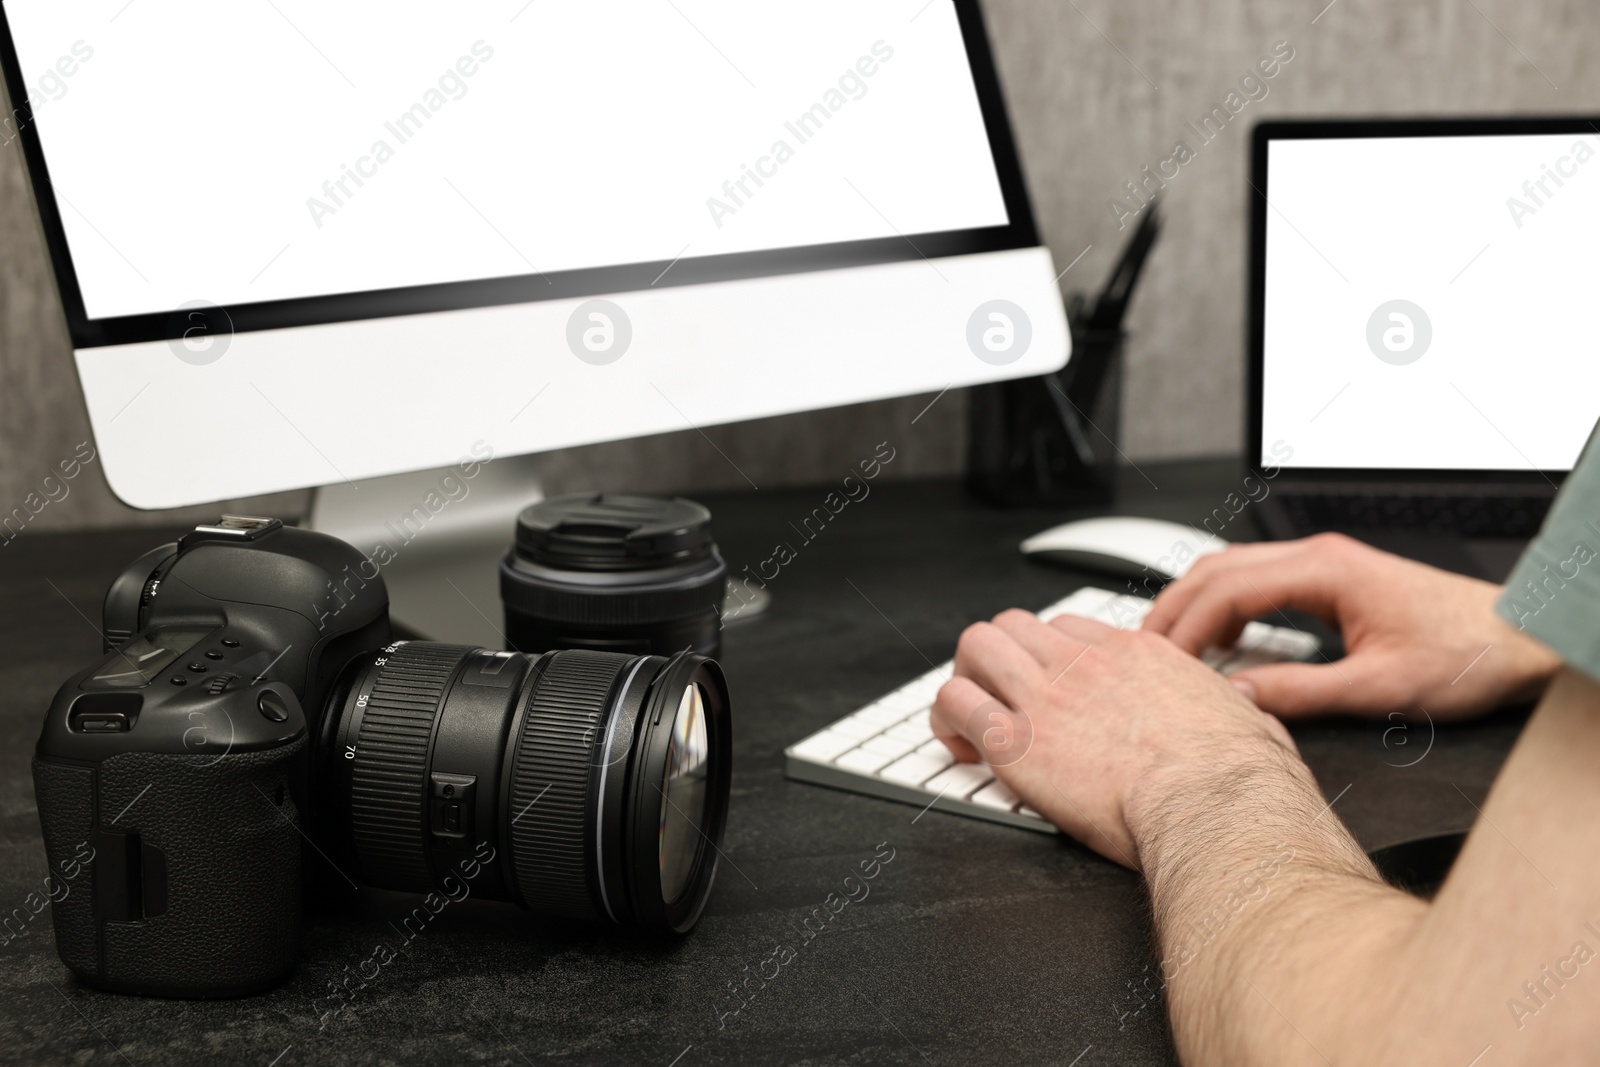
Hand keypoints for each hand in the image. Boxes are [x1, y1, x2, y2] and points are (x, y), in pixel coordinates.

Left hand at [931, 610, 1296, 867]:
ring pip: (976, 645)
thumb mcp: (1248, 718)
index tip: (1051, 686)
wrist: (1216, 805)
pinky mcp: (1015, 741)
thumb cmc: (1237, 776)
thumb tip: (1246, 707)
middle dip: (1000, 656)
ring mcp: (1046, 696)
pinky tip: (961, 746)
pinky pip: (954, 701)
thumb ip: (1236, 705)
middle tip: (1000, 695)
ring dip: (967, 676)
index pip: (1070, 627)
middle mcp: (1084, 664)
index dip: (1052, 655)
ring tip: (971, 713)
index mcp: (1137, 655)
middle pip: (1015, 623)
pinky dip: (947, 720)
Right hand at [1141, 533, 1560, 719]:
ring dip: (1195, 605)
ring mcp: (1323, 564)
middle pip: (1216, 569)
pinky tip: (1217, 641)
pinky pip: (1257, 582)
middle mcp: (1319, 557)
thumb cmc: (1466, 654)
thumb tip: (1237, 697)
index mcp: (1325, 570)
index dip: (1185, 628)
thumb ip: (1299, 692)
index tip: (1160, 663)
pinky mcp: (1330, 579)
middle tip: (1144, 654)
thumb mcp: (1378, 688)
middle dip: (1173, 610)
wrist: (1517, 639)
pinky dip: (1224, 609)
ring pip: (1232, 571)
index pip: (1227, 590)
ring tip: (1170, 650)